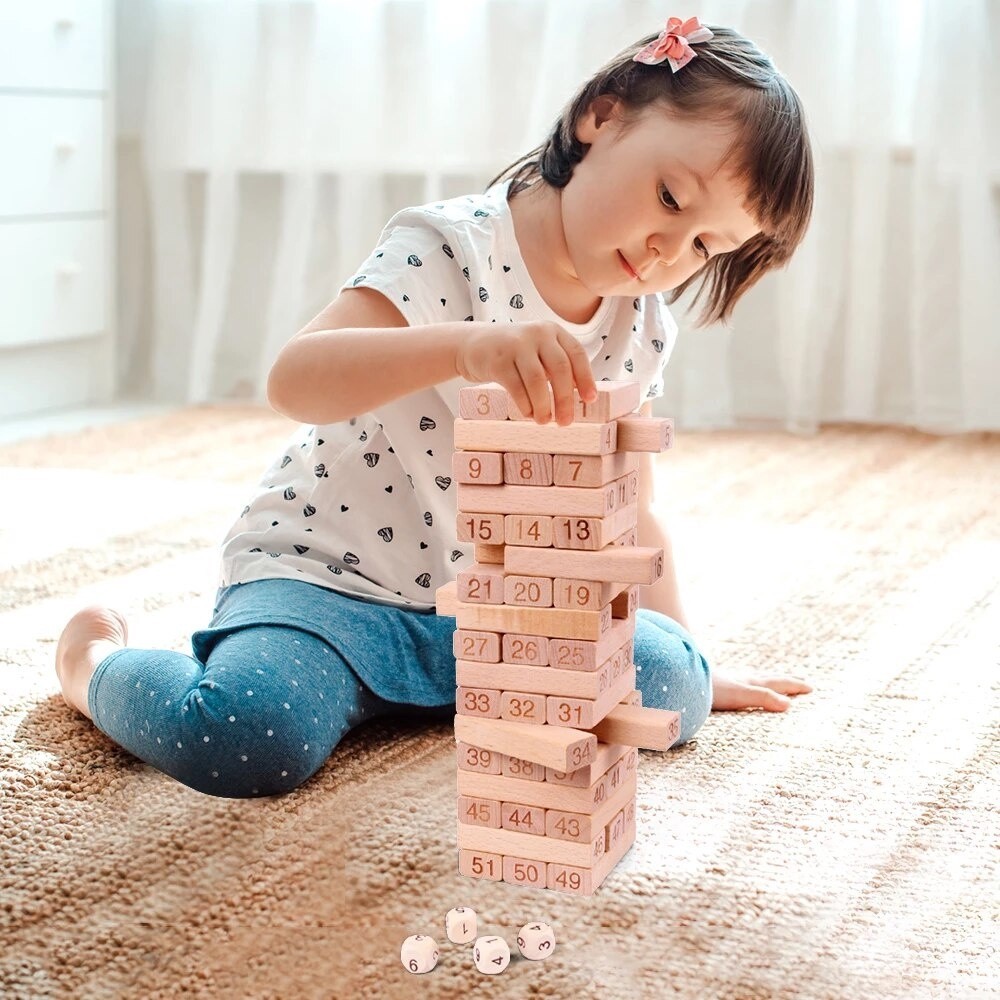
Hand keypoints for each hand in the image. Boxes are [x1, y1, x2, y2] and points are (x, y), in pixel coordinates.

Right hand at [456, 321, 597, 424]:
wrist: (472, 345)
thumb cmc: (512, 354)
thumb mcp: (538, 352)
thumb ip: (557, 368)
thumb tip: (579, 397)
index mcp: (552, 331)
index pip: (576, 354)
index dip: (586, 378)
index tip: (590, 400)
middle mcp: (536, 334)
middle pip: (560, 369)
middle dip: (565, 399)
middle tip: (565, 422)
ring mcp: (516, 345)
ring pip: (538, 380)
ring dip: (543, 406)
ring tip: (544, 421)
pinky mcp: (498, 360)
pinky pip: (517, 388)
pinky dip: (525, 405)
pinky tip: (528, 413)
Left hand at [711, 671, 812, 711]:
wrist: (684, 677)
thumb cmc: (712, 689)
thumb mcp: (741, 695)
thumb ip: (763, 698)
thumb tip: (789, 705)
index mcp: (751, 682)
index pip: (778, 684)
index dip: (794, 686)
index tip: (811, 688)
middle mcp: (743, 679)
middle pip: (769, 679)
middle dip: (786, 682)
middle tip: (801, 682)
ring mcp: (731, 681)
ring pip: (756, 680)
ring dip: (770, 683)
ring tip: (775, 684)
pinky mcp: (719, 686)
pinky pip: (742, 685)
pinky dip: (752, 687)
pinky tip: (742, 688)